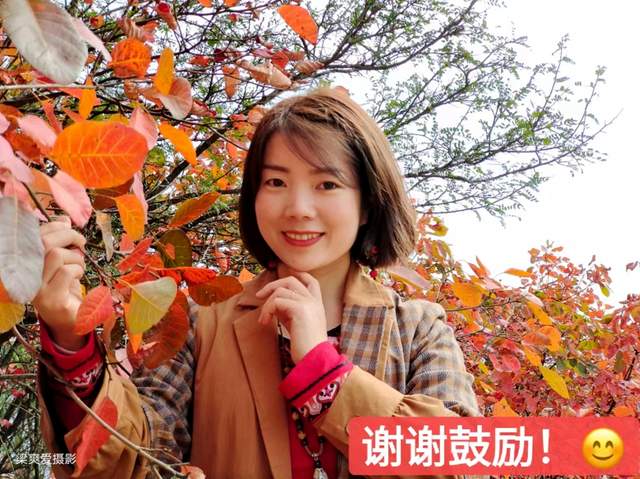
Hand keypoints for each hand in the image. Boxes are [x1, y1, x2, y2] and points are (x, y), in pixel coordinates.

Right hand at [32, 217, 86, 350]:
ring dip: (75, 258)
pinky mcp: (50, 298)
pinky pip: (67, 272)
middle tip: (81, 243)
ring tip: (78, 267)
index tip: (68, 227)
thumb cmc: (65, 288)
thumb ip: (62, 242)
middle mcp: (26, 274)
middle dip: (69, 236)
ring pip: (56, 255)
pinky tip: (77, 278)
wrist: (70, 320)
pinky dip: (77, 270)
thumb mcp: (63, 262)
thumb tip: (64, 219)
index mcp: (26, 262)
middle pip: (44, 242)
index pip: (35, 234)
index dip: (54, 226)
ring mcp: (36, 288)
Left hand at [255, 271, 327, 363]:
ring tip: (264, 319)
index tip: (280, 279)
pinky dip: (267, 310)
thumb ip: (289, 311)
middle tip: (259, 296)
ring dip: (267, 304)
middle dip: (272, 285)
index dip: (296, 274)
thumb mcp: (297, 324)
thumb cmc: (305, 347)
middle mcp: (314, 300)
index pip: (310, 280)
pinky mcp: (300, 309)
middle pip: (291, 280)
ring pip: (280, 291)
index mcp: (317, 304)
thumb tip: (273, 303)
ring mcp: (308, 303)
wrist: (315, 360)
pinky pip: (276, 301)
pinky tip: (265, 322)